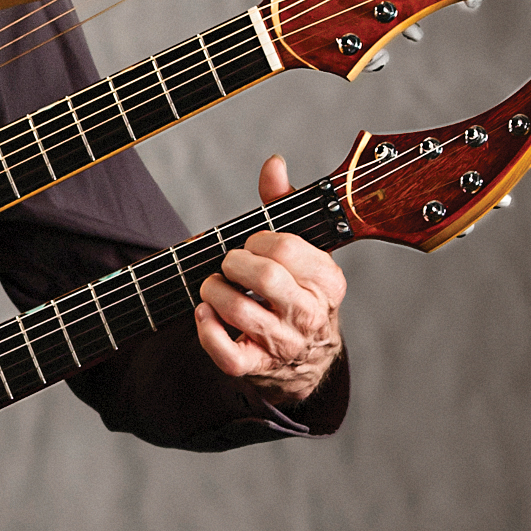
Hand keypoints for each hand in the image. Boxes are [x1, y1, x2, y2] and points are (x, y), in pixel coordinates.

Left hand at [194, 154, 346, 403]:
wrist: (307, 357)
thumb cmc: (298, 290)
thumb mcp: (303, 249)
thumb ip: (284, 204)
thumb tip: (273, 163)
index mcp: (327, 281)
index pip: (288, 247)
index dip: (259, 240)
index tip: (253, 244)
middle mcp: (310, 314)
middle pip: (265, 276)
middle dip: (234, 261)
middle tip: (230, 264)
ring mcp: (284, 344)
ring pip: (239, 311)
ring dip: (213, 290)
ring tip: (213, 286)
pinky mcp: (258, 368)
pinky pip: (228, 355)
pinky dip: (206, 331)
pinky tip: (203, 313)